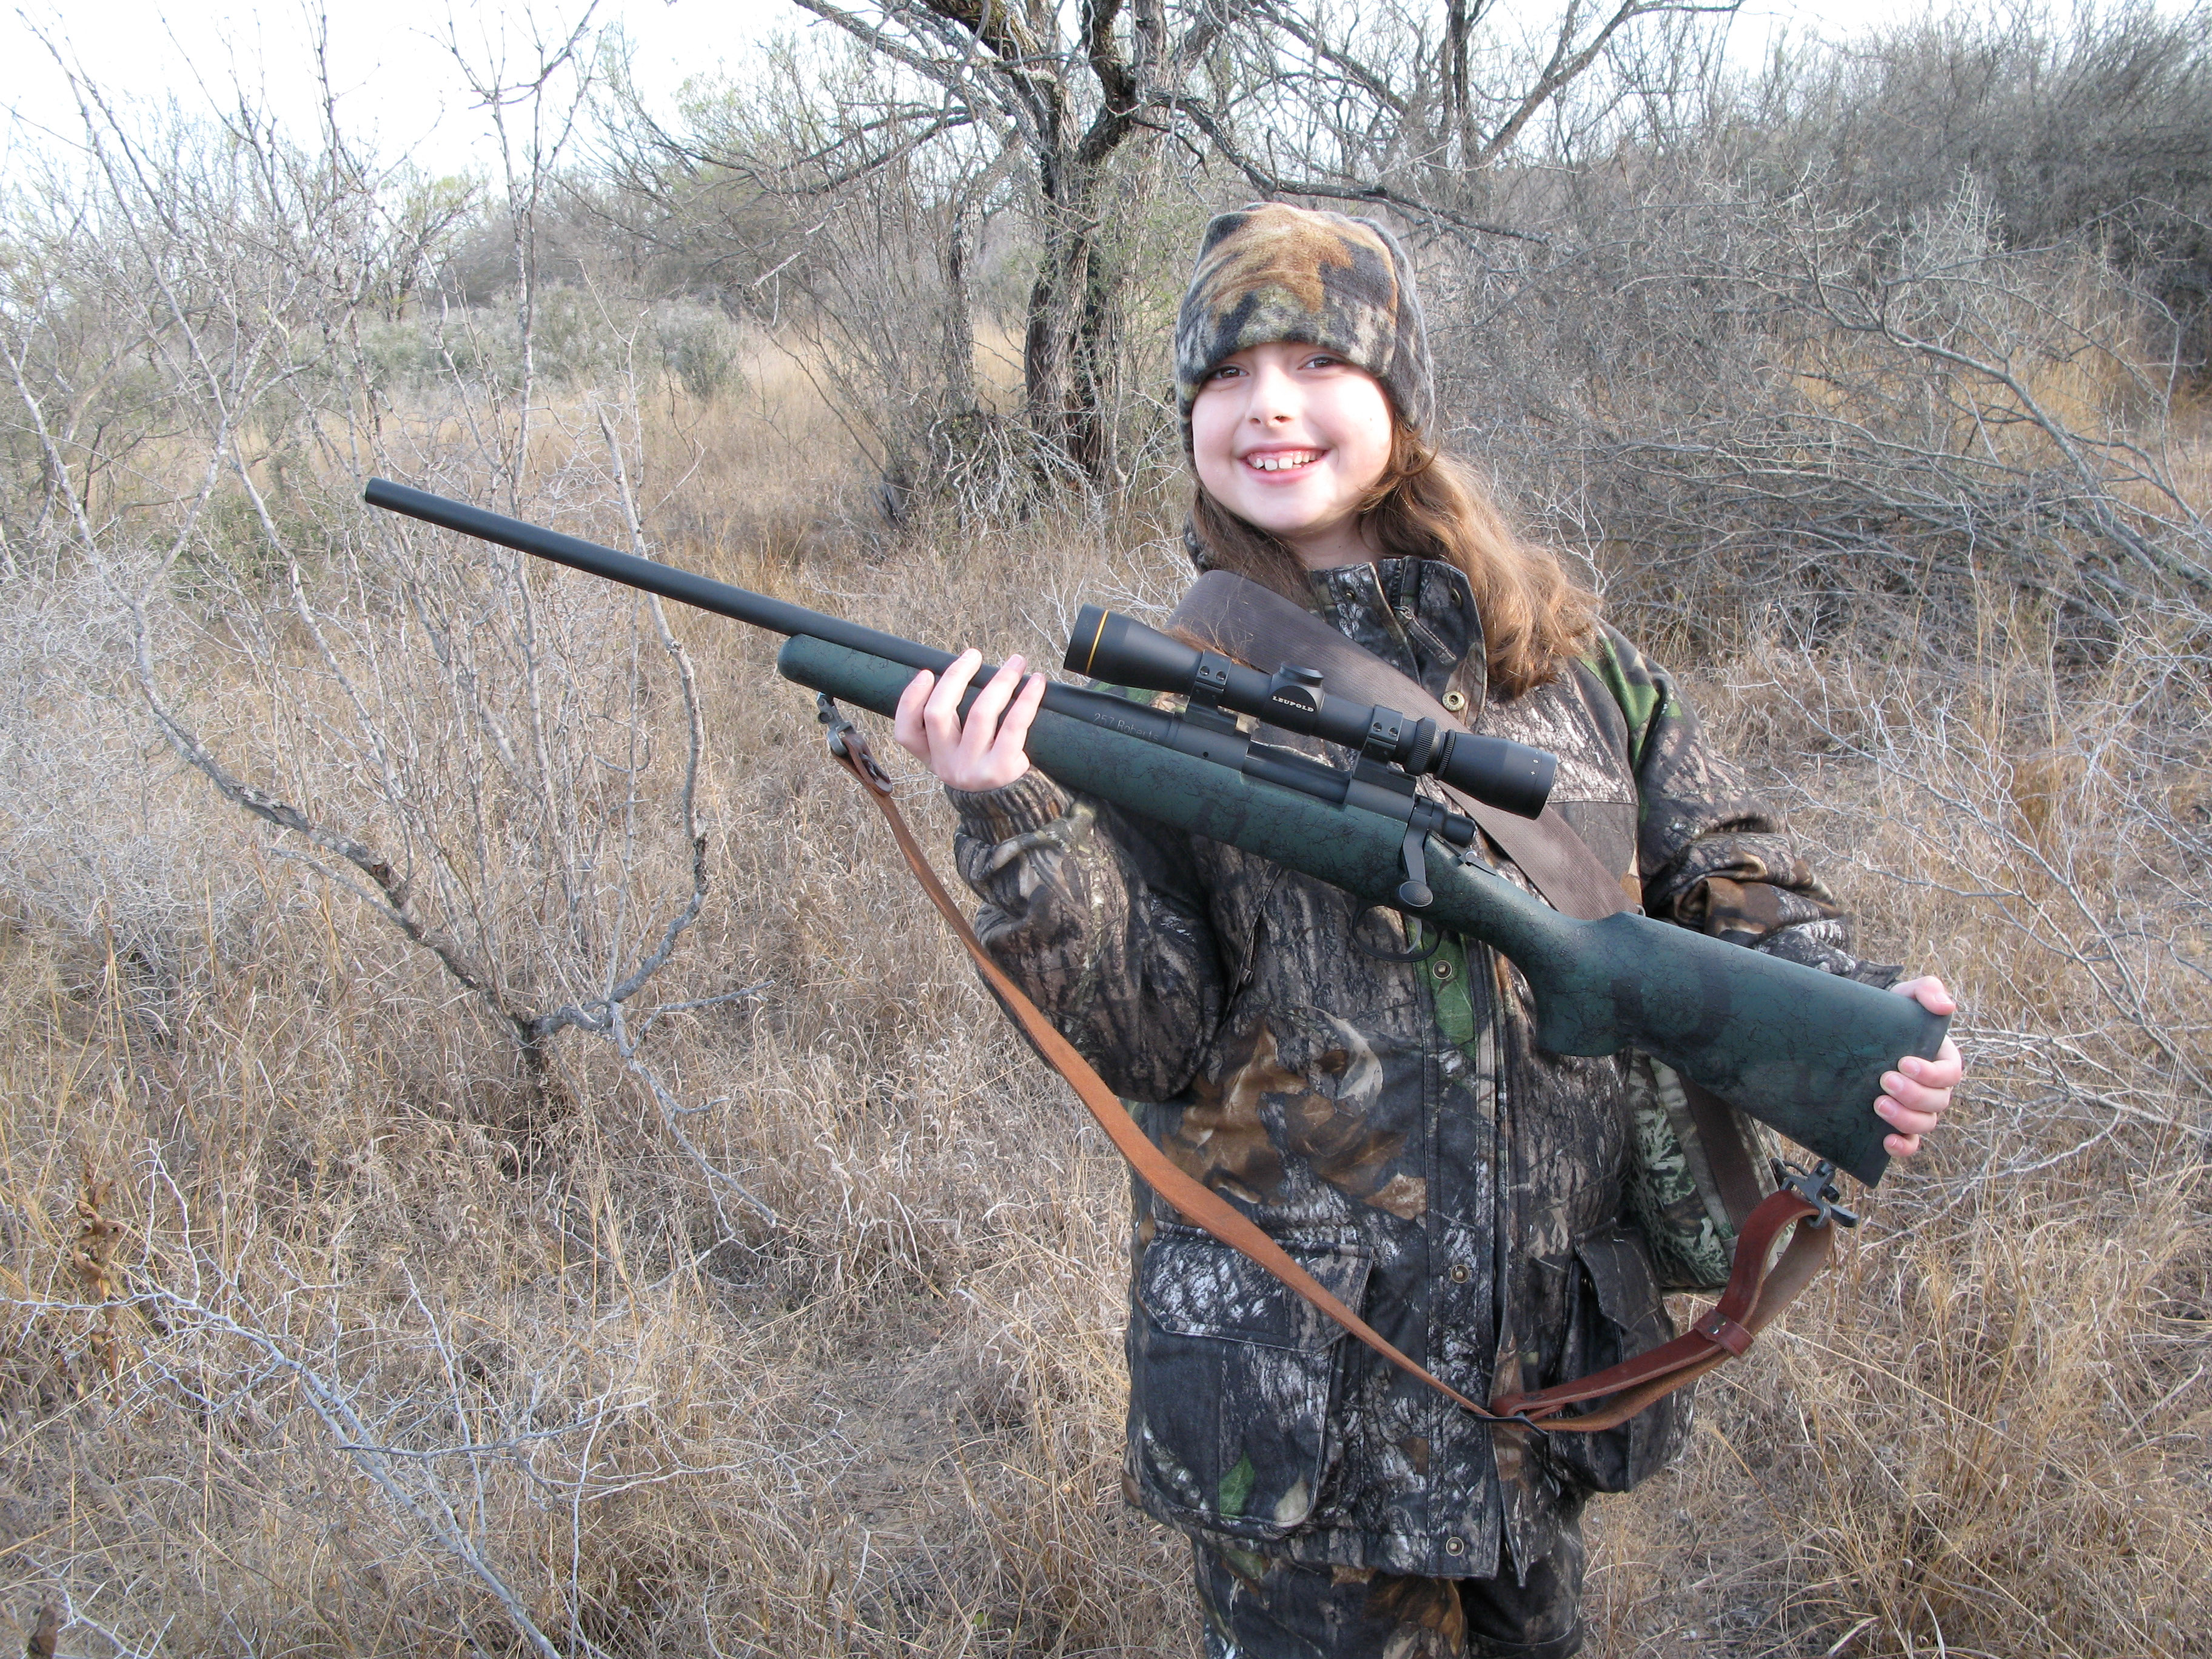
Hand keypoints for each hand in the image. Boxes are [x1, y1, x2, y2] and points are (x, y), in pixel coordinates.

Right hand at [893, 648, 1045, 791]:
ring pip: (980, 713)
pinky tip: (1036, 682)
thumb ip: (949, 724)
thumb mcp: (957, 753)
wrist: (1012, 805)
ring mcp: (973, 769)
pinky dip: (1027, 699)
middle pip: (939, 713)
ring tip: (1016, 662)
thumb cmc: (984, 764)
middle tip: (973, 655)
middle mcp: (947, 765)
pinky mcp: (1002, 769)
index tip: (926, 672)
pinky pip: (1014, 725)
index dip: (910, 699)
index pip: (907, 732)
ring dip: (1000, 680)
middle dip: (956, 676)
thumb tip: (960, 671)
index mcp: (931, 758)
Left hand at [1877, 976, 1962, 1157]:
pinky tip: (1887, 1143)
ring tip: (1879, 1105)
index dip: (1931, 1074)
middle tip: (1884, 1081)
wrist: (1859, 1032)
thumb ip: (1928, 991)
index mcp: (1942, 1061)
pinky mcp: (1898, 1123)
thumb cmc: (1891, 1014)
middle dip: (1913, 1095)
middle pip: (1937, 1102)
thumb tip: (1946, 1006)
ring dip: (1905, 1120)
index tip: (1904, 1063)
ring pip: (1925, 1124)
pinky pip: (1910, 1143)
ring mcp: (1916, 1108)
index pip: (1950, 1074)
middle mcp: (1934, 1088)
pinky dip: (1903, 1147)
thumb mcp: (1907, 995)